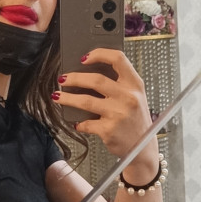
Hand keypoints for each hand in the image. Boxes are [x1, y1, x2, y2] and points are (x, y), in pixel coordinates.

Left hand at [56, 48, 157, 172]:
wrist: (142, 148)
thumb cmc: (135, 120)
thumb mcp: (135, 97)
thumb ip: (119, 84)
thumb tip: (87, 74)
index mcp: (135, 84)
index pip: (118, 59)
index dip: (99, 54)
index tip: (83, 58)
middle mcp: (128, 97)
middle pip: (96, 79)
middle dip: (74, 78)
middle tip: (63, 79)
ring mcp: (118, 114)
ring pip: (85, 100)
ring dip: (67, 98)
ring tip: (57, 96)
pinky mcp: (108, 130)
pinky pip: (86, 123)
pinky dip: (79, 123)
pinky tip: (76, 123)